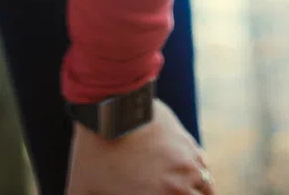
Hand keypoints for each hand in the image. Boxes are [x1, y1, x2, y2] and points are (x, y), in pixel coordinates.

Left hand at [67, 98, 214, 193]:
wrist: (111, 104)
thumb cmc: (94, 146)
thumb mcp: (82, 183)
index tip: (154, 194)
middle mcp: (177, 187)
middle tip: (169, 191)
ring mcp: (187, 164)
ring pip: (206, 187)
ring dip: (199, 191)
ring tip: (187, 191)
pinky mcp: (189, 143)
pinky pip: (203, 165)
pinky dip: (199, 172)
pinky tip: (189, 172)